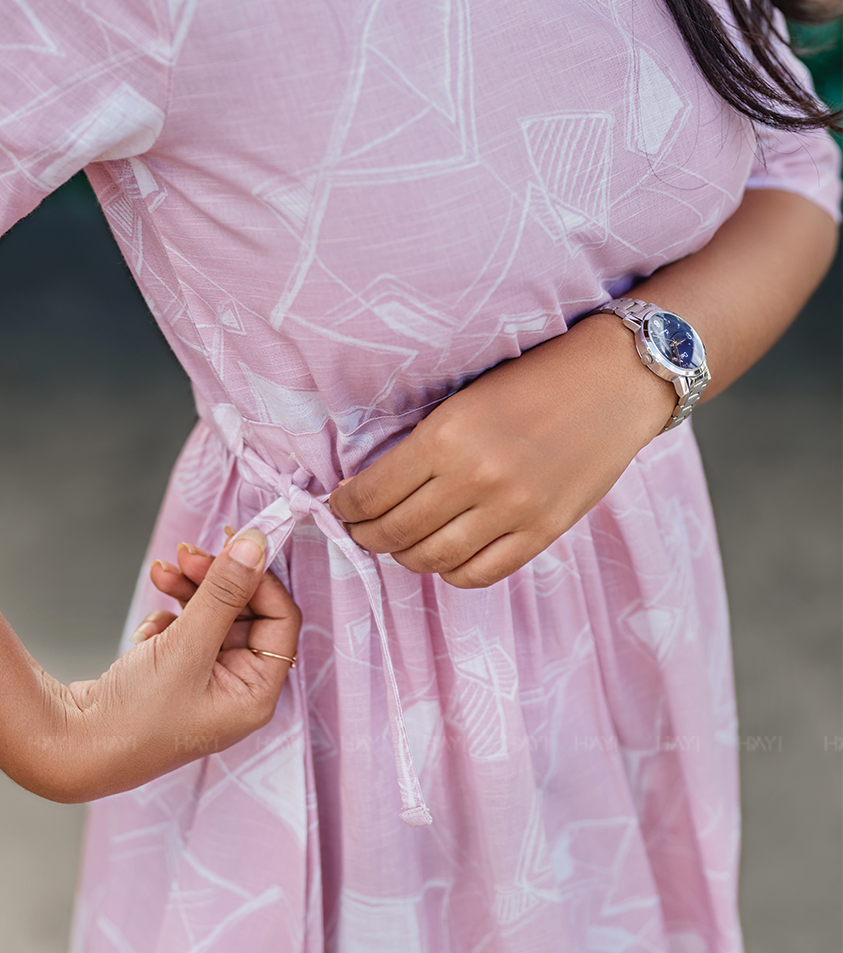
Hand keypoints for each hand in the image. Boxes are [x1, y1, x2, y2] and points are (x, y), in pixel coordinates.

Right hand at [44, 529, 300, 802]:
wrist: (75, 746)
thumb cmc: (136, 715)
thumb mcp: (186, 646)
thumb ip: (223, 593)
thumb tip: (256, 544)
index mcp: (255, 692)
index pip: (279, 619)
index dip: (259, 578)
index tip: (233, 542)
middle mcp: (237, 689)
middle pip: (245, 613)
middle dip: (215, 579)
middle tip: (186, 553)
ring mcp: (206, 683)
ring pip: (213, 616)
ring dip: (188, 590)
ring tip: (159, 572)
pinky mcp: (177, 676)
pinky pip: (186, 631)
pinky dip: (168, 620)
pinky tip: (146, 631)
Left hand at [328, 317, 675, 588]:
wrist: (612, 381)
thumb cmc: (532, 379)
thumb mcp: (462, 399)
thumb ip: (424, 444)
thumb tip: (373, 485)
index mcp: (447, 437)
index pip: (373, 494)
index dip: (345, 508)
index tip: (339, 506)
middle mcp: (476, 478)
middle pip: (396, 533)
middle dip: (367, 536)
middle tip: (360, 530)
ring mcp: (513, 512)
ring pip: (433, 560)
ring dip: (405, 557)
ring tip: (399, 544)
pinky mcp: (544, 532)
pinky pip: (481, 574)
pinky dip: (452, 572)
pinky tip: (444, 556)